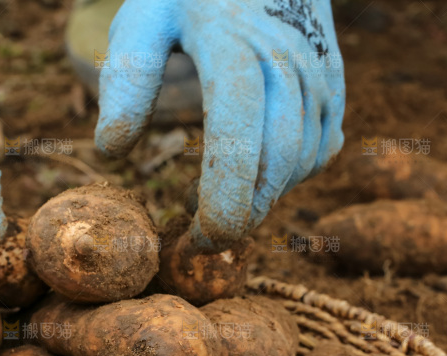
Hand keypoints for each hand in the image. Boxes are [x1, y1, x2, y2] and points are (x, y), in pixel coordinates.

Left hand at [95, 0, 344, 247]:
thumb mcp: (146, 20)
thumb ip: (127, 80)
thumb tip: (112, 151)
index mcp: (233, 44)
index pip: (239, 129)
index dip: (225, 192)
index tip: (202, 236)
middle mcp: (288, 60)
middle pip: (278, 159)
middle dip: (244, 214)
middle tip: (201, 242)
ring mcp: (319, 74)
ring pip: (301, 162)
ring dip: (261, 200)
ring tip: (212, 208)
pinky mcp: (334, 87)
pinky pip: (319, 152)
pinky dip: (286, 179)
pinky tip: (249, 181)